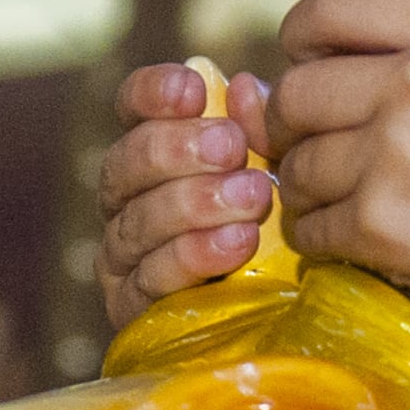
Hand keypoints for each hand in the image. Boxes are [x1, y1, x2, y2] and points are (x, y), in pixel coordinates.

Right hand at [95, 61, 282, 327]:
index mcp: (154, 157)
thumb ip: (259, 130)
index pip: (131, 110)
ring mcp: (123, 257)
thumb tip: (242, 87)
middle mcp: (127, 202)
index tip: (194, 89)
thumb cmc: (281, 234)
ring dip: (194, 203)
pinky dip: (193, 257)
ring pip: (137, 221)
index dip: (152, 94)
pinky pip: (150, 279)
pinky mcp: (132, 309)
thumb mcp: (277, 174)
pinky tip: (237, 243)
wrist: (285, 323)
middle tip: (232, 146)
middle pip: (124, 164)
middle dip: (178, 150)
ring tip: (252, 197)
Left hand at [265, 0, 409, 376]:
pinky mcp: (389, 224)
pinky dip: (329, 249)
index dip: (302, 51)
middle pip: (298, 93)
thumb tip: (265, 88)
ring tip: (378, 221)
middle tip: (341, 174)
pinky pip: (311, 231)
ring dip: (318, 201)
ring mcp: (405, 147)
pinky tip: (381, 257)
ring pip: (298, 168)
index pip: (328, 10)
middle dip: (303, 138)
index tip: (312, 86)